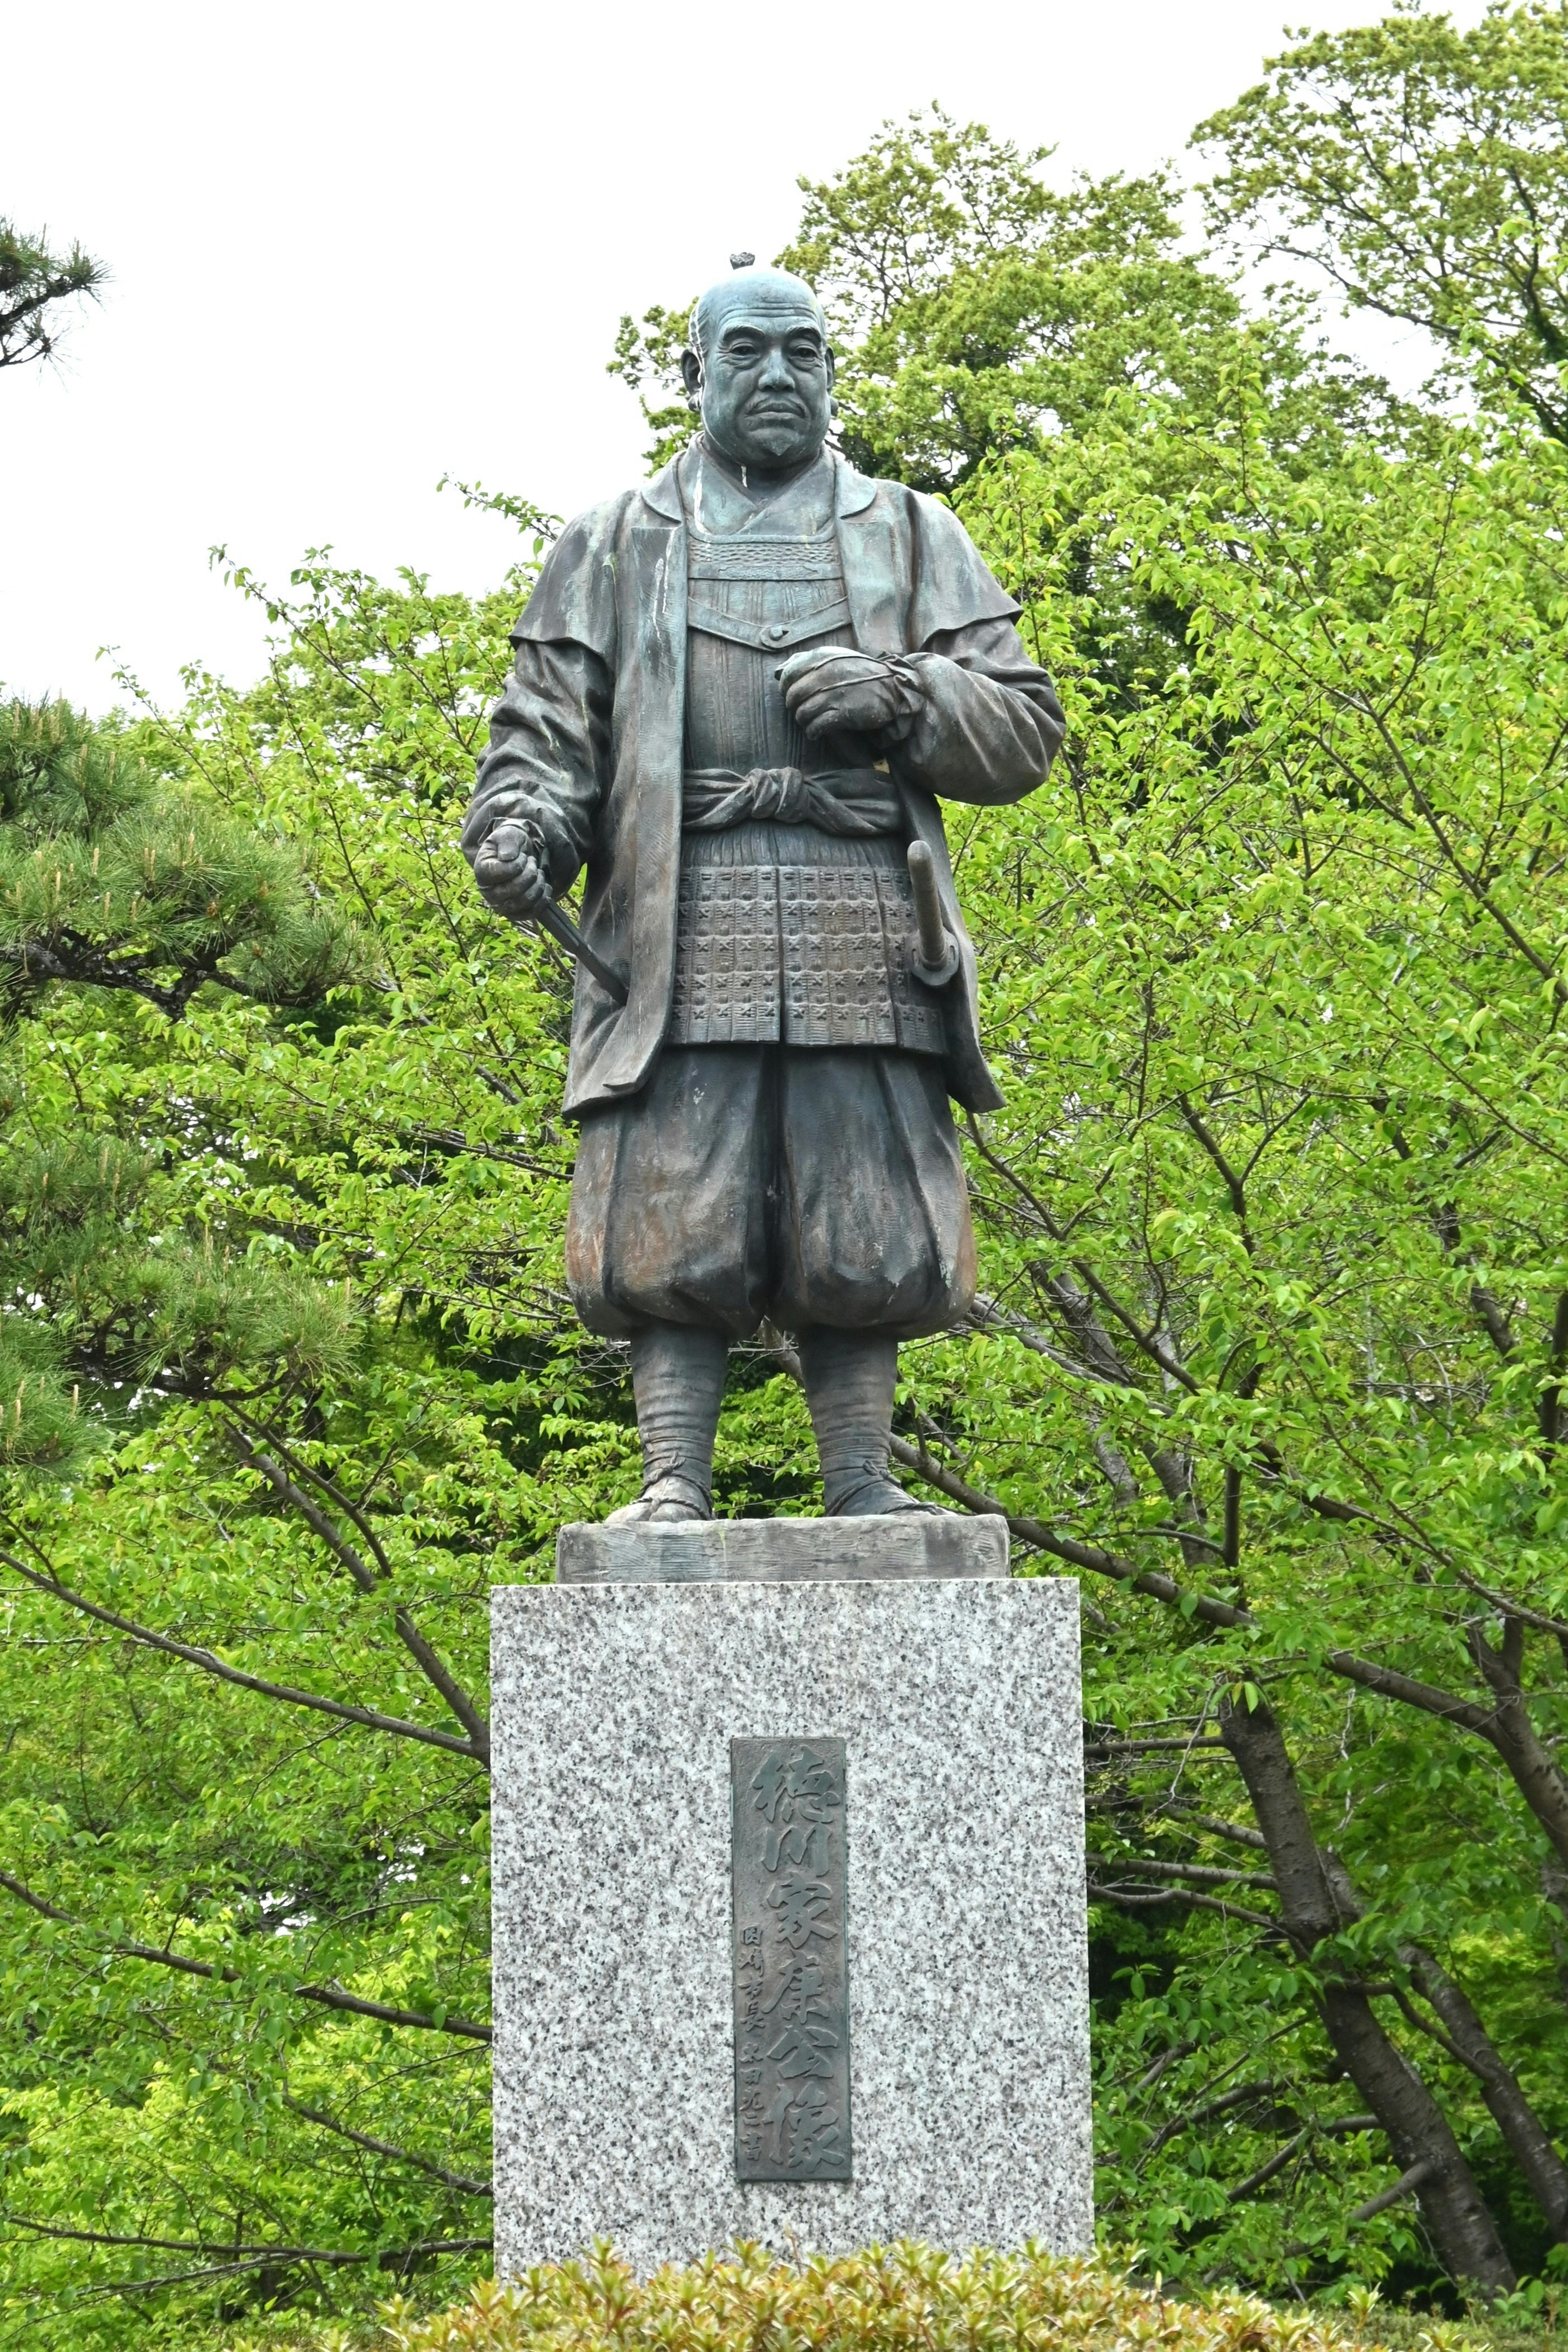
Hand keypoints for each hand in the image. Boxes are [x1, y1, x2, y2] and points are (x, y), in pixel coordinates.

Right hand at [472, 817, 549, 918]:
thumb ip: (507, 841)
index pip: (502, 872)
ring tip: (539, 872)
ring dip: (539, 884)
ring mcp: (501, 905)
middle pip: (515, 889)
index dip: (518, 864)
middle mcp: (488, 891)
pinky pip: (532, 912)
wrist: (518, 854)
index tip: (523, 856)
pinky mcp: (514, 913)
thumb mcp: (508, 834)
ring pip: (525, 901)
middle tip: (533, 862)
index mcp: (482, 870)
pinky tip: (545, 886)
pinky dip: (543, 899)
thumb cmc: (511, 844)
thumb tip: (507, 857)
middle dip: (531, 873)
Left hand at [778, 647, 909, 737]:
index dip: (786, 688)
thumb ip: (804, 661)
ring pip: (802, 713)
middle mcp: (825, 674)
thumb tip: (778, 672)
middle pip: (792, 697)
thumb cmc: (859, 673)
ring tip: (811, 722)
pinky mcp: (843, 713)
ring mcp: (833, 694)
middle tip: (804, 710)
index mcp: (821, 658)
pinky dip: (813, 732)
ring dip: (804, 721)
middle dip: (794, 707)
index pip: (788, 675)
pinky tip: (817, 733)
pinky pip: (816, 726)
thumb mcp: (833, 657)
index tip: (794, 695)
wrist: (892, 687)